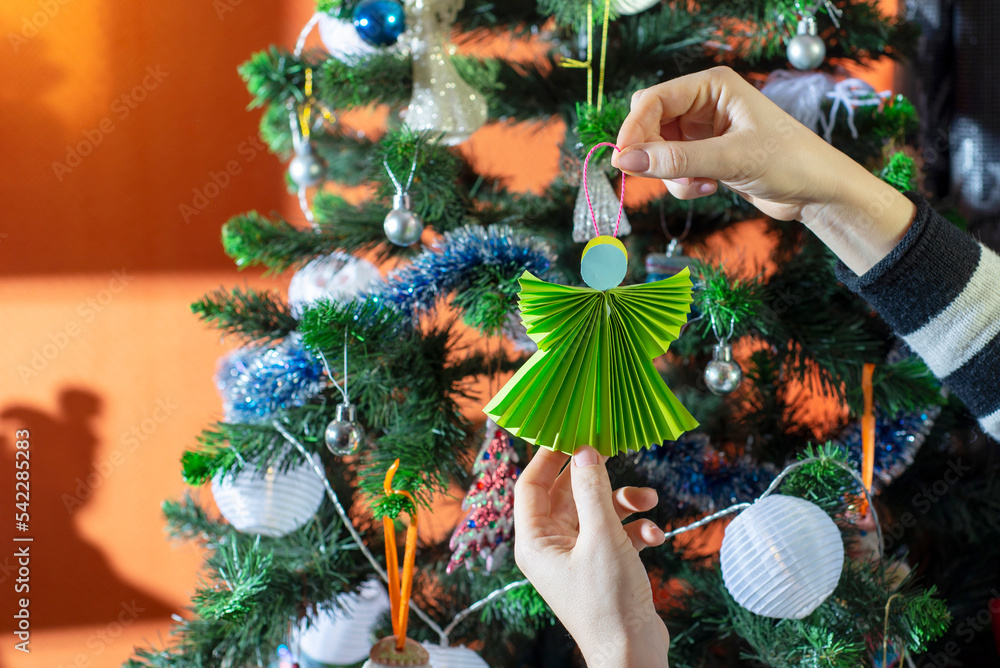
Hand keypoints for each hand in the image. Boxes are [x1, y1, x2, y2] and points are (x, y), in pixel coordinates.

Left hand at [514, 446, 669, 667]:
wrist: (633, 654)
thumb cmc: (608, 603)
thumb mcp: (601, 537)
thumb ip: (593, 490)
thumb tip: (584, 450)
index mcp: (535, 541)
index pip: (530, 485)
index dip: (548, 456)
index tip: (570, 432)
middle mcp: (552, 546)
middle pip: (568, 493)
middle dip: (595, 475)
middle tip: (613, 447)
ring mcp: (578, 556)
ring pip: (597, 510)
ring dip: (624, 502)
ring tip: (649, 499)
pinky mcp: (603, 565)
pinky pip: (616, 532)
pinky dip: (635, 529)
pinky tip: (654, 538)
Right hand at [614, 67, 915, 275]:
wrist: (819, 192)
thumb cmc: (790, 162)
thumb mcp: (731, 159)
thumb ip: (677, 160)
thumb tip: (626, 162)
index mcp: (712, 86)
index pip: (654, 100)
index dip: (634, 129)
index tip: (623, 161)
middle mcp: (705, 103)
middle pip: (650, 123)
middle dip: (652, 153)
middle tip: (662, 175)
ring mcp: (704, 131)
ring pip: (658, 150)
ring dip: (670, 174)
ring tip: (699, 185)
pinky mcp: (706, 155)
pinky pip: (673, 168)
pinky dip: (681, 183)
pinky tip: (708, 188)